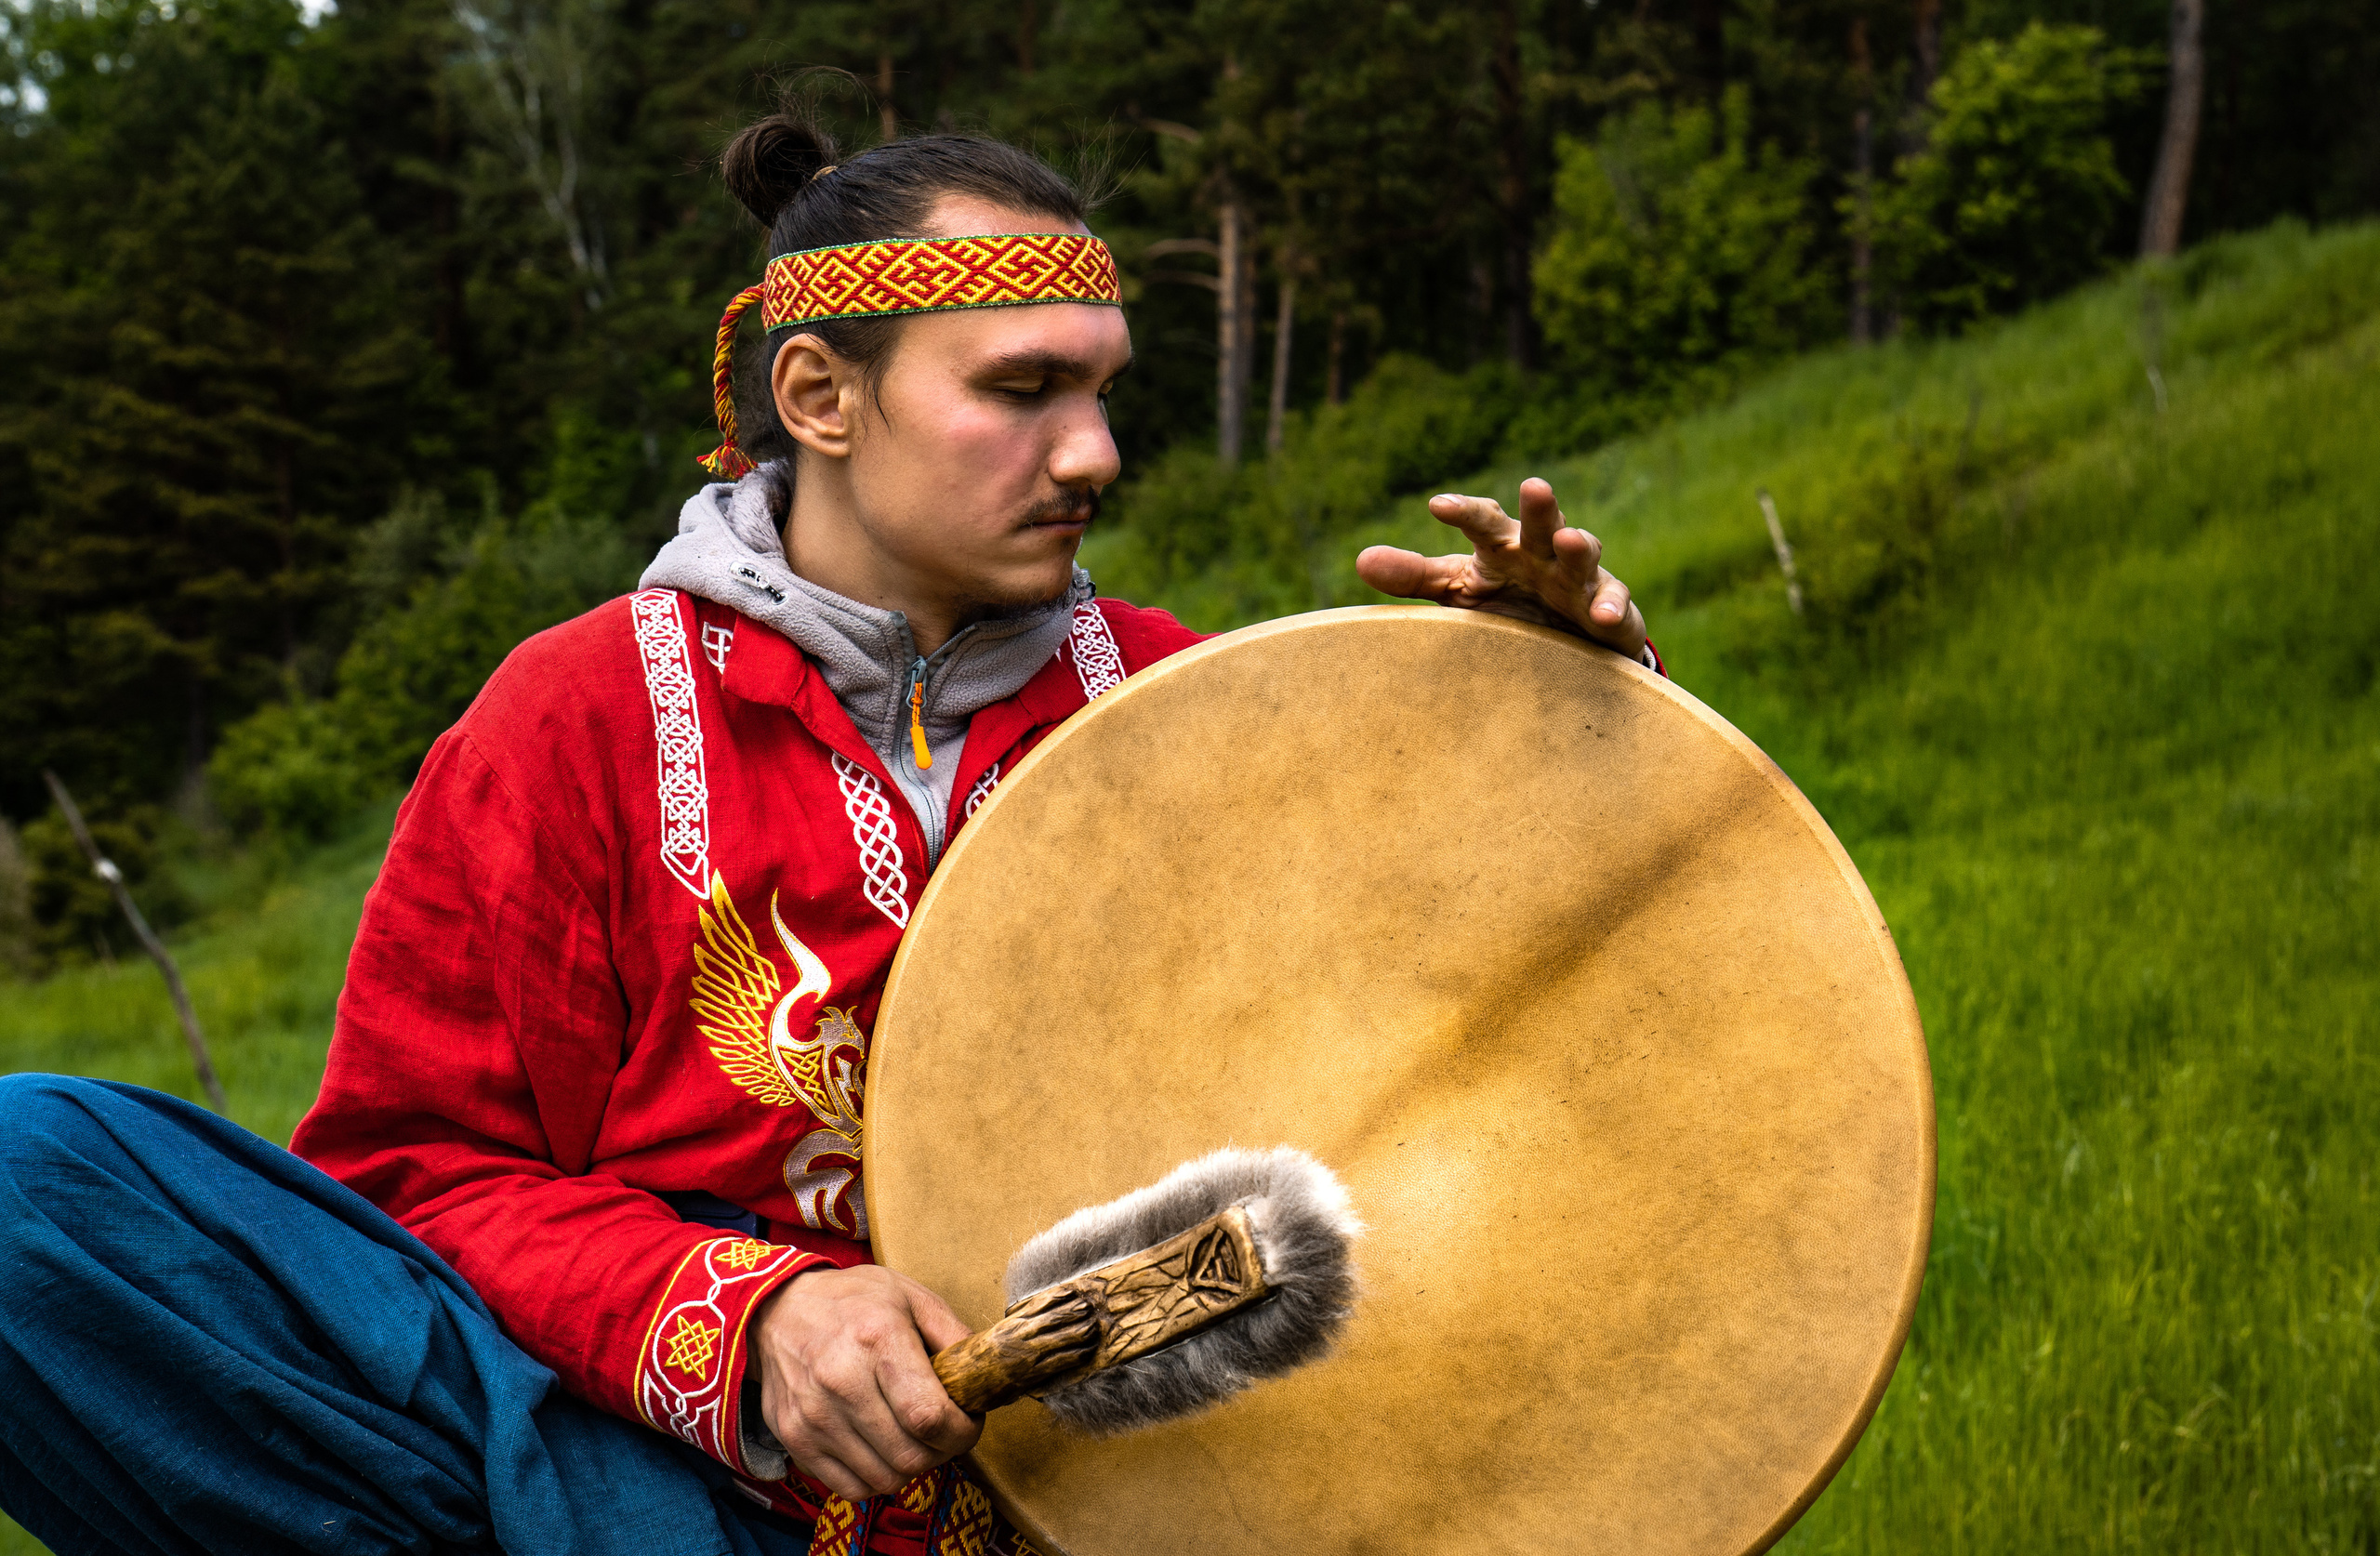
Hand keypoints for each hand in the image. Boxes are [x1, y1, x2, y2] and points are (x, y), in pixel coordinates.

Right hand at [747, 1264, 980, 1499]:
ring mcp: (813, 1415)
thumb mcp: (911, 1297)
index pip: (929, 1416)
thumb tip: (984, 1378)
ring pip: (884, 1479)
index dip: (962, 1431)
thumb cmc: (852, 1301)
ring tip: (911, 1436)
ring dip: (910, 1466)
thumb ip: (953, 1335)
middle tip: (944, 1430)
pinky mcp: (794, 1439)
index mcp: (876, 1338)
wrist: (776, 1311)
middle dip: (943, 1451)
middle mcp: (841, 1380)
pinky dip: (875, 1477)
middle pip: (910, 1456)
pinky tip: (880, 1447)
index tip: (969, 1421)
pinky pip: (851, 1488)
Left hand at [1355, 477, 1646, 660]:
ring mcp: (1580, 580)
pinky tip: (1603, 616)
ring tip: (1570, 540)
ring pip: (1583, 556)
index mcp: (1504, 546)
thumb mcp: (1458, 591)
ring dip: (1579, 547)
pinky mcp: (1610, 612)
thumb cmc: (1505, 605)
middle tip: (1533, 485)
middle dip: (1540, 506)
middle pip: (1542, 523)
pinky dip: (1610, 608)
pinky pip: (1613, 607)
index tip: (1437, 506)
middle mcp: (1543, 554)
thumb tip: (1360, 560)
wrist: (1563, 645)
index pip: (1483, 520)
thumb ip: (1415, 577)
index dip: (1464, 511)